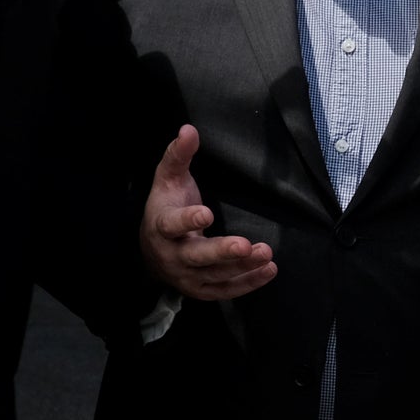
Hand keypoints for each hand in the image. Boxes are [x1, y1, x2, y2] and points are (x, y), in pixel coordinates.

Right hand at [140, 124, 276, 299]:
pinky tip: (268, 270)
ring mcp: (187, 276)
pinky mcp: (202, 290)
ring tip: (266, 253)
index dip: (188, 220)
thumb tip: (189, 129)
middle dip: (222, 251)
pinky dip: (248, 282)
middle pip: (197, 256)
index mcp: (161, 226)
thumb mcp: (167, 179)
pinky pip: (226, 290)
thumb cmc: (165, 207)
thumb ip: (178, 155)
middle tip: (245, 244)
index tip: (206, 213)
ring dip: (242, 266)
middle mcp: (172, 255)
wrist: (151, 250)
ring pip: (216, 275)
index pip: (172, 224)